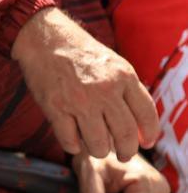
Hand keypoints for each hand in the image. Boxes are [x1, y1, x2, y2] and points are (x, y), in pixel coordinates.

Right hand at [13, 7, 158, 160]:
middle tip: (121, 154)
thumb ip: (128, 90)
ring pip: (99, 144)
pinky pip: (70, 141)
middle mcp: (104, 90)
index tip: (144, 143)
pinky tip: (73, 141)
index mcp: (123, 77)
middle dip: (125, 151)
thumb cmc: (80, 53)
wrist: (45, 38)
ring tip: (96, 147)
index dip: (148, 134)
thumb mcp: (114, 64)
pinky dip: (73, 146)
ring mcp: (79, 100)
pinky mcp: (55, 107)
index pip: (146, 115)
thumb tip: (139, 124)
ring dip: (99, 151)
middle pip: (124, 135)